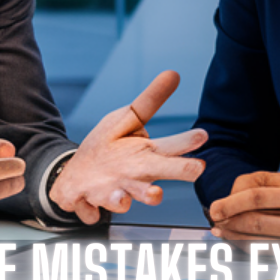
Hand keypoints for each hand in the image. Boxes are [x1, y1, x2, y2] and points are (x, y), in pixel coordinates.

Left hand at [50, 71, 206, 224]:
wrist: (76, 175)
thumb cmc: (109, 146)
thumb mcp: (127, 119)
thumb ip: (150, 100)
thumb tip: (174, 73)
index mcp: (148, 152)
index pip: (173, 145)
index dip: (188, 141)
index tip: (202, 135)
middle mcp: (139, 173)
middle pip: (164, 170)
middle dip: (181, 170)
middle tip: (197, 169)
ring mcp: (120, 188)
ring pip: (137, 194)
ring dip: (147, 194)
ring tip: (156, 193)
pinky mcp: (98, 200)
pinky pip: (103, 205)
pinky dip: (103, 204)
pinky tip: (102, 200)